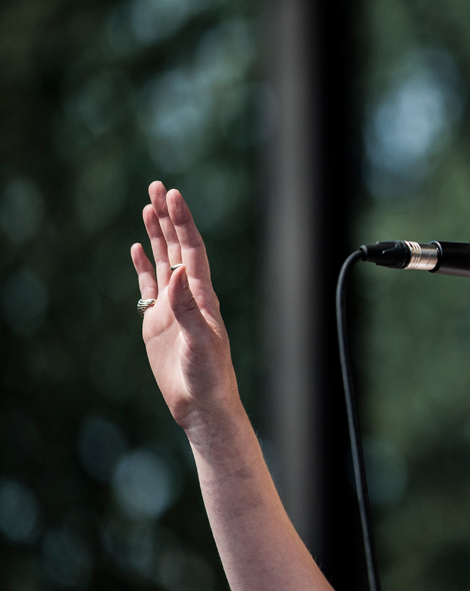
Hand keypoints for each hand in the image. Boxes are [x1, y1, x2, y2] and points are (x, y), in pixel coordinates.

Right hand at [131, 182, 242, 441]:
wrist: (202, 404)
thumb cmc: (209, 376)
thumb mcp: (201, 341)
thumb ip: (187, 308)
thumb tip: (177, 271)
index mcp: (202, 296)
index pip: (192, 250)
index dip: (183, 222)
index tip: (172, 196)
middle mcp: (189, 296)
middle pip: (178, 247)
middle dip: (169, 218)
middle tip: (157, 186)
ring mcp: (173, 308)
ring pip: (164, 262)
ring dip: (157, 234)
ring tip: (148, 207)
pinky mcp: (158, 323)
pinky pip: (149, 287)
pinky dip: (145, 266)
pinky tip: (139, 249)